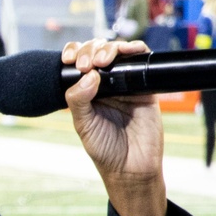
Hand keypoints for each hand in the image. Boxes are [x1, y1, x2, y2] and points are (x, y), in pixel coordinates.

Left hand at [61, 37, 165, 215]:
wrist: (132, 167)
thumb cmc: (104, 149)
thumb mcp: (83, 124)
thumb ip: (79, 100)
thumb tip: (89, 74)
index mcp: (85, 91)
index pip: (77, 62)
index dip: (73, 53)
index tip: (69, 60)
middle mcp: (105, 84)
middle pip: (97, 52)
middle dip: (90, 50)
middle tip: (86, 64)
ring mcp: (126, 84)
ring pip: (119, 52)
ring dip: (110, 48)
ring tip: (102, 60)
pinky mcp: (146, 87)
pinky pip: (143, 61)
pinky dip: (136, 50)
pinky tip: (128, 51)